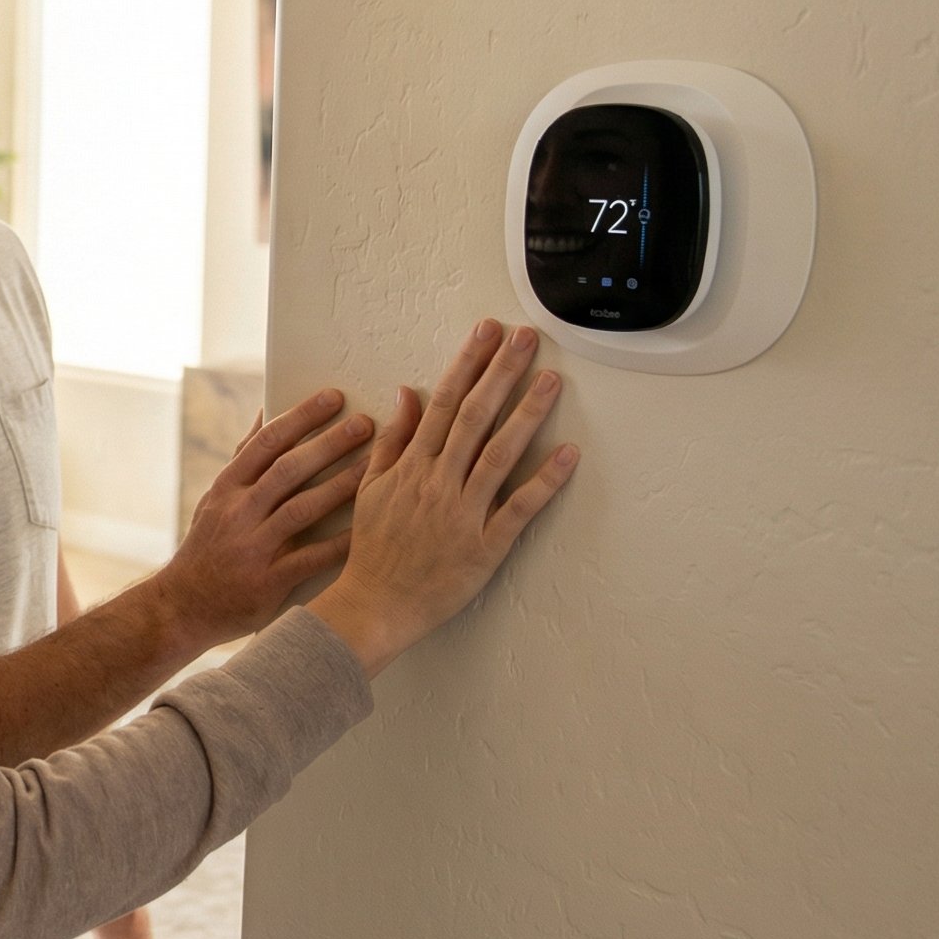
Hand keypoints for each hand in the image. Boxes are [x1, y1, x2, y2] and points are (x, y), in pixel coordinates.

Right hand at [150, 389, 375, 647]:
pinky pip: (311, 559)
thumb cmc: (208, 545)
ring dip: (341, 485)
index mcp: (227, 488)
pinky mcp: (267, 582)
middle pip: (288, 470)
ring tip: (376, 466)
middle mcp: (237, 513)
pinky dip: (340, 543)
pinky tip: (368, 528)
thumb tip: (266, 411)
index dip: (301, 417)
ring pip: (302, 509)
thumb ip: (244, 457)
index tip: (334, 396)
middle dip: (329, 444)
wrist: (183, 606)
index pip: (266, 442)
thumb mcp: (216, 498)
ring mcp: (252, 547)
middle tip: (366, 423)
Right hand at [311, 320, 578, 674]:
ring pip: (499, 453)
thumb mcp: (370, 488)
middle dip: (502, 373)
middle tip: (526, 338)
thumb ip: (392, 441)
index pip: (444, 402)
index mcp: (412, 466)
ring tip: (552, 380)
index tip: (487, 333)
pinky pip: (519, 508)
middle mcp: (438, 482)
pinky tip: (568, 454)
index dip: (468, 364)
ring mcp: (463, 512)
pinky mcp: (485, 545)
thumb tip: (407, 394)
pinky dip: (544, 481)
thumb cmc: (374, 550)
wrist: (375, 605)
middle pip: (475, 417)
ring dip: (527, 414)